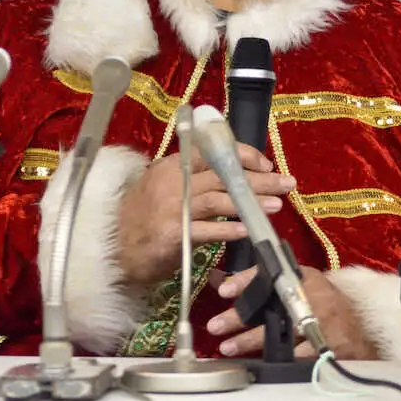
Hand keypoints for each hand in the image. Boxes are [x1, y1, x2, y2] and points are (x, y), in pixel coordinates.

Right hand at [116, 144, 295, 286]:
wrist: (112, 249)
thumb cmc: (142, 219)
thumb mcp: (163, 187)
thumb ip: (192, 179)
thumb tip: (231, 175)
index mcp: (173, 165)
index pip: (214, 151)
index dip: (244, 155)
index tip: (267, 164)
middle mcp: (174, 181)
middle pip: (225, 175)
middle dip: (260, 178)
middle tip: (288, 183)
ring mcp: (173, 207)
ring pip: (222, 199)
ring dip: (253, 202)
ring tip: (278, 205)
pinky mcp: (174, 233)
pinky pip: (210, 230)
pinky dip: (232, 229)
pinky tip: (250, 230)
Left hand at [204, 265, 379, 359]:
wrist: (359, 334)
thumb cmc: (325, 306)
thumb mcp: (300, 285)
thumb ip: (264, 282)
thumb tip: (219, 280)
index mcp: (307, 278)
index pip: (273, 273)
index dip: (247, 281)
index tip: (224, 290)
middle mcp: (315, 297)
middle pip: (272, 305)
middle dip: (240, 317)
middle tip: (216, 325)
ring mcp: (323, 322)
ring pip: (280, 332)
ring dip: (250, 341)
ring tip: (228, 347)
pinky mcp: (327, 345)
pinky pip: (296, 354)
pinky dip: (276, 358)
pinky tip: (259, 362)